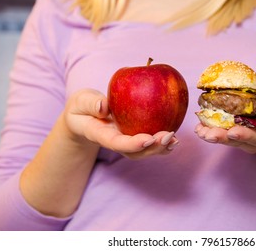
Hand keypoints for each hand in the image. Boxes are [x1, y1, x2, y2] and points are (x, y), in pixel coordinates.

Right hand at [63, 89, 177, 158]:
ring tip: (174, 140)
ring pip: (144, 151)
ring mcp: (125, 140)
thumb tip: (104, 106)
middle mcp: (115, 141)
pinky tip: (175, 137)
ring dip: (160, 148)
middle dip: (152, 148)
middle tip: (168, 137)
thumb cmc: (81, 108)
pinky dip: (162, 142)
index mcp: (100, 134)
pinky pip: (149, 142)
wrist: (83, 117)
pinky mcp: (133, 135)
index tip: (148, 138)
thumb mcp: (80, 102)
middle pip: (134, 152)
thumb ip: (90, 104)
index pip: (116, 143)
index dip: (133, 143)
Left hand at [194, 94, 255, 152]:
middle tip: (209, 134)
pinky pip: (221, 134)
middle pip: (237, 142)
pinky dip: (209, 129)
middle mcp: (254, 144)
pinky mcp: (233, 136)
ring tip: (199, 131)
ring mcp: (243, 142)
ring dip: (211, 135)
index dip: (245, 135)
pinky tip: (199, 127)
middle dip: (222, 137)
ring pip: (226, 139)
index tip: (233, 132)